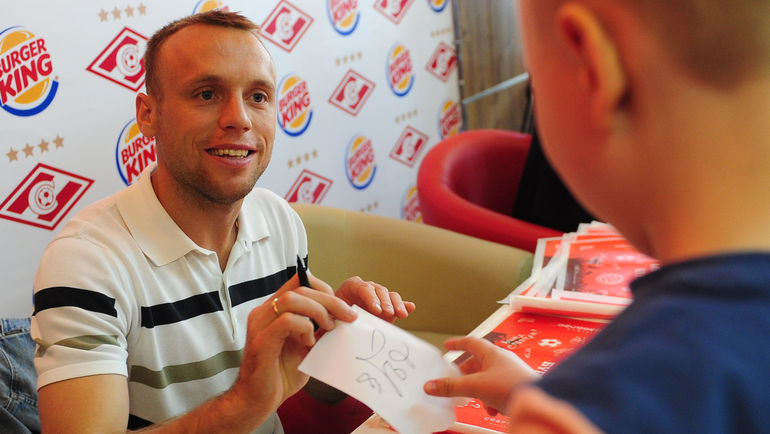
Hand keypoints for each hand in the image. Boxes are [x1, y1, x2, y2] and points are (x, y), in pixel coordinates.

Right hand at [231, 273, 357, 419]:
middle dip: (330, 300)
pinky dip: (304, 327)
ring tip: (328, 327)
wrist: (258, 401)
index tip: (341, 307)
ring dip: (317, 310)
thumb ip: (319, 329)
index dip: (323, 288)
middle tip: (348, 316)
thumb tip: (343, 316)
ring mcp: (260, 324)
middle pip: (299, 288)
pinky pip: (286, 321)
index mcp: (273, 310)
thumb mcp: (307, 346)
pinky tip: (309, 342)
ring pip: (291, 299)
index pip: (299, 281)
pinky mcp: (261, 341)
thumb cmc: (281, 374)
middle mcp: (264, 312)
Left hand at [334, 276, 415, 321]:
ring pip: (390, 296)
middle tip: (387, 313)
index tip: (376, 310)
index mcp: (352, 286)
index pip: (364, 288)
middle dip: (384, 302)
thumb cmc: (332, 317)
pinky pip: (397, 303)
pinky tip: (411, 308)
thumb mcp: (330, 316)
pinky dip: (404, 305)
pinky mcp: (388, 306)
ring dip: (396, 304)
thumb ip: (334, 318)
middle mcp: (367, 288)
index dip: (371, 298)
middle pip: (379, 290)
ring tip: (401, 314)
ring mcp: (379, 297)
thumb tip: (337, 323)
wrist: (337, 321)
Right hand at [423, 337, 537, 414]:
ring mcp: (510, 373)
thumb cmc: (511, 386)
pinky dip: (490, 398)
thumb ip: (452, 387)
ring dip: (478, 388)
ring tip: (474, 398)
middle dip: (466, 373)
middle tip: (455, 380)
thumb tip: (431, 385)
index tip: (447, 345)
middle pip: (478, 362)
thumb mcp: (476, 387)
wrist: (538, 401)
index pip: (470, 342)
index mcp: (492, 353)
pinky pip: (498, 389)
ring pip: (487, 377)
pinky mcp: (516, 386)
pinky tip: (491, 409)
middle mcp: (502, 360)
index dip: (457, 343)